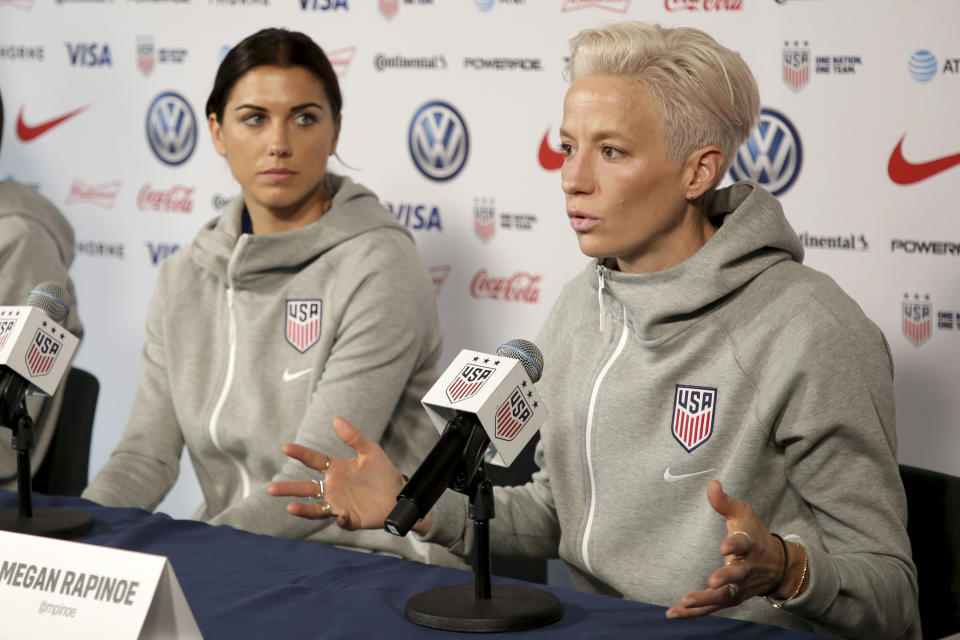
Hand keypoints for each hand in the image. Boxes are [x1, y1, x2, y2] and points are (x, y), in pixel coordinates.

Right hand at [267, 416, 405, 530]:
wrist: (399, 495)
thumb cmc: (382, 473)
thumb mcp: (370, 451)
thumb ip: (353, 437)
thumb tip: (336, 419)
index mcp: (335, 469)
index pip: (313, 461)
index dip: (301, 454)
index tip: (286, 447)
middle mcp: (332, 488)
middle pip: (306, 488)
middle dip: (289, 489)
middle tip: (272, 489)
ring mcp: (339, 504)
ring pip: (315, 508)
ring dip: (303, 509)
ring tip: (289, 507)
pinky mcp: (351, 519)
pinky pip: (343, 521)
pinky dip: (341, 519)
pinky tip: (342, 514)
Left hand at [666, 480, 786, 618]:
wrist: (777, 565)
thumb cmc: (753, 534)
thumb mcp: (743, 514)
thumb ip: (725, 502)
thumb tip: (712, 484)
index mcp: (749, 545)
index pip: (743, 544)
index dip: (734, 545)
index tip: (724, 547)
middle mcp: (746, 568)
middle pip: (737, 575)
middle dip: (726, 578)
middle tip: (712, 581)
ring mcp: (739, 587)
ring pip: (723, 596)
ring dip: (705, 600)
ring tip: (686, 601)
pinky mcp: (730, 599)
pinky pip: (711, 608)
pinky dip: (693, 612)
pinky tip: (673, 612)